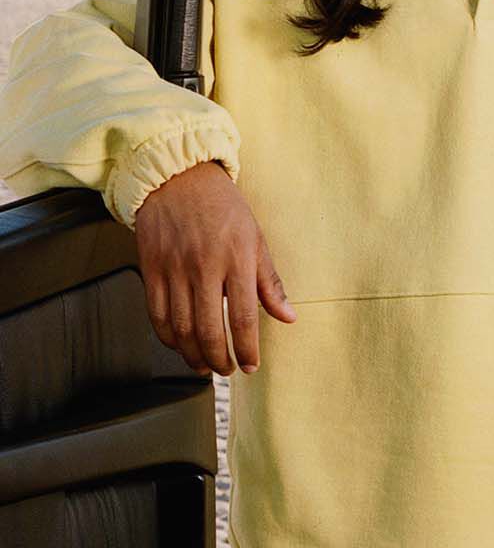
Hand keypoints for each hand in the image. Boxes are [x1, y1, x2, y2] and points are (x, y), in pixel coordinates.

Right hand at [134, 159, 296, 376]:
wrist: (176, 177)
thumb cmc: (221, 206)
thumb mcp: (256, 238)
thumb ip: (270, 283)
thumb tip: (288, 317)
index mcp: (236, 259)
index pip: (244, 318)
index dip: (247, 349)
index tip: (250, 365)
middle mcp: (204, 266)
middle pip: (209, 330)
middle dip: (220, 360)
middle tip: (227, 370)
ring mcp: (174, 269)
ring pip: (181, 329)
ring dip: (194, 356)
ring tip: (204, 365)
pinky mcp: (151, 269)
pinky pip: (157, 315)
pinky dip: (169, 338)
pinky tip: (180, 345)